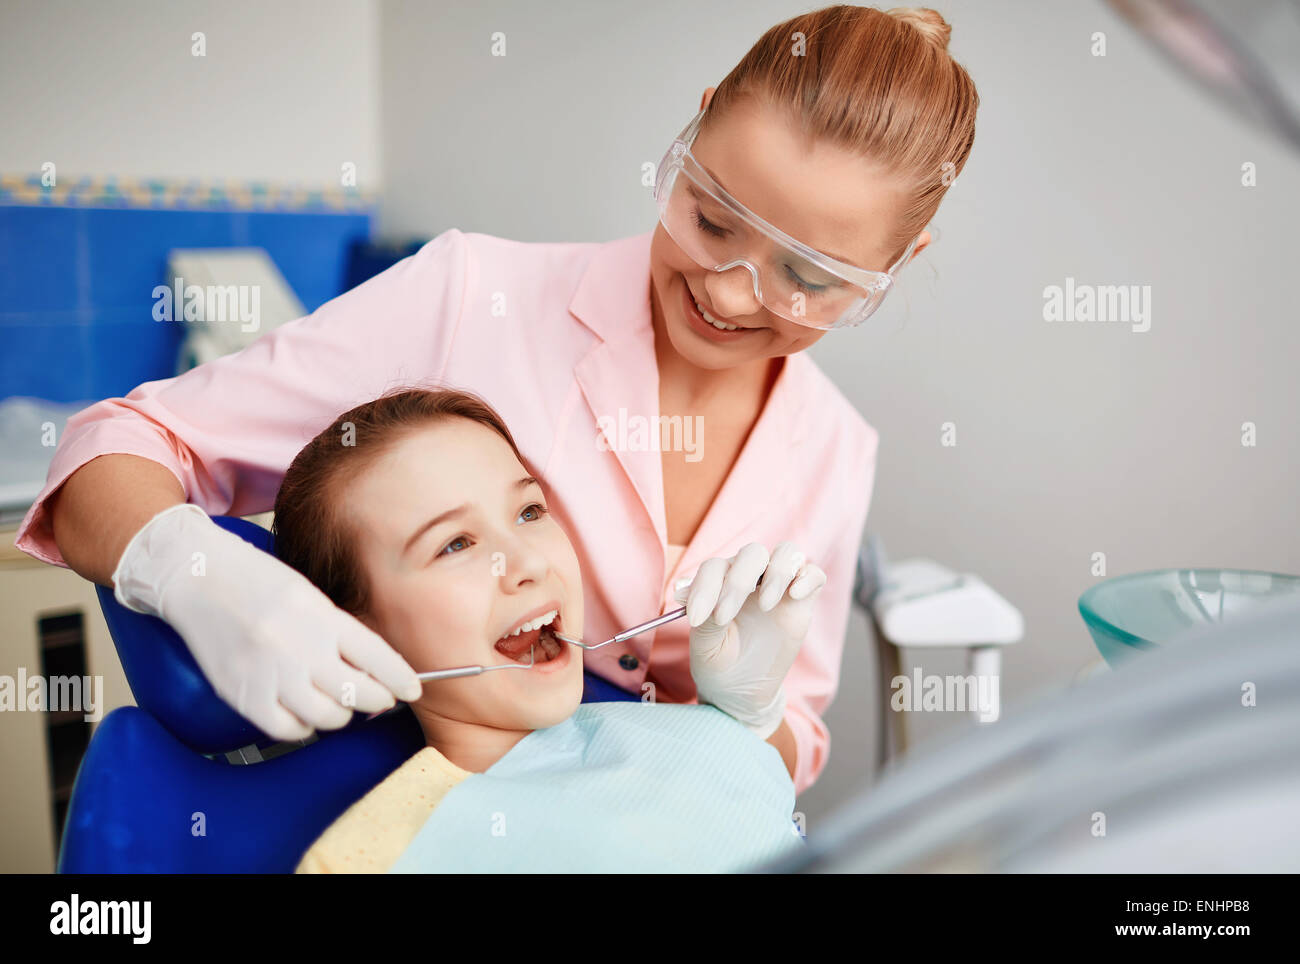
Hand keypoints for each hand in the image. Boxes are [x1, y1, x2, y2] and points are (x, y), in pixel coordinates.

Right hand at [112, 503, 421, 740]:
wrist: (198, 578)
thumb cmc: (256, 583)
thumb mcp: (310, 597)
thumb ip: (340, 632)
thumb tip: (373, 670)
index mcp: (323, 618)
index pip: (378, 658)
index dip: (401, 680)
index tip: (411, 689)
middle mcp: (301, 648)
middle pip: (359, 694)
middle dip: (377, 700)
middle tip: (377, 698)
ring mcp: (271, 674)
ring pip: (327, 717)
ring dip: (340, 715)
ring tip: (337, 703)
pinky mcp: (243, 696)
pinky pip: (287, 729)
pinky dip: (302, 727)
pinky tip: (303, 712)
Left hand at [674, 541, 826, 739]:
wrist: (743, 693)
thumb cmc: (718, 665)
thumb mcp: (706, 647)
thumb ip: (707, 618)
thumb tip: (688, 593)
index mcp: (720, 583)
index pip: (714, 567)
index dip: (704, 588)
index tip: (697, 618)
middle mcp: (750, 578)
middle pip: (752, 553)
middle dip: (738, 581)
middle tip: (726, 616)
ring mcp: (778, 588)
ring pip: (786, 552)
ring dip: (776, 572)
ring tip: (766, 605)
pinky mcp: (802, 602)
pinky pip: (814, 574)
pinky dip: (807, 577)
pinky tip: (795, 595)